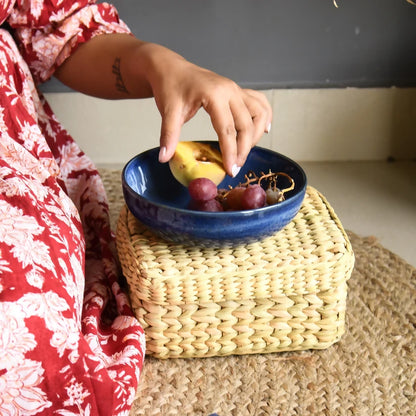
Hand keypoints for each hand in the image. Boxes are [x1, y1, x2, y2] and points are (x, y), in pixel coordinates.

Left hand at [143, 44, 271, 176]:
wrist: (170, 67)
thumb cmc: (170, 87)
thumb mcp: (168, 111)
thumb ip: (168, 135)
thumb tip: (164, 158)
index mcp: (214, 95)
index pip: (227, 130)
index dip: (230, 153)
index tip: (231, 170)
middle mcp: (230, 90)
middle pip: (247, 125)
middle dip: (244, 149)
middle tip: (235, 168)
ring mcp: (236, 89)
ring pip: (259, 114)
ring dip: (256, 135)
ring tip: (245, 152)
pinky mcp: (238, 91)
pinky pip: (259, 103)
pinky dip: (264, 117)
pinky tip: (264, 130)